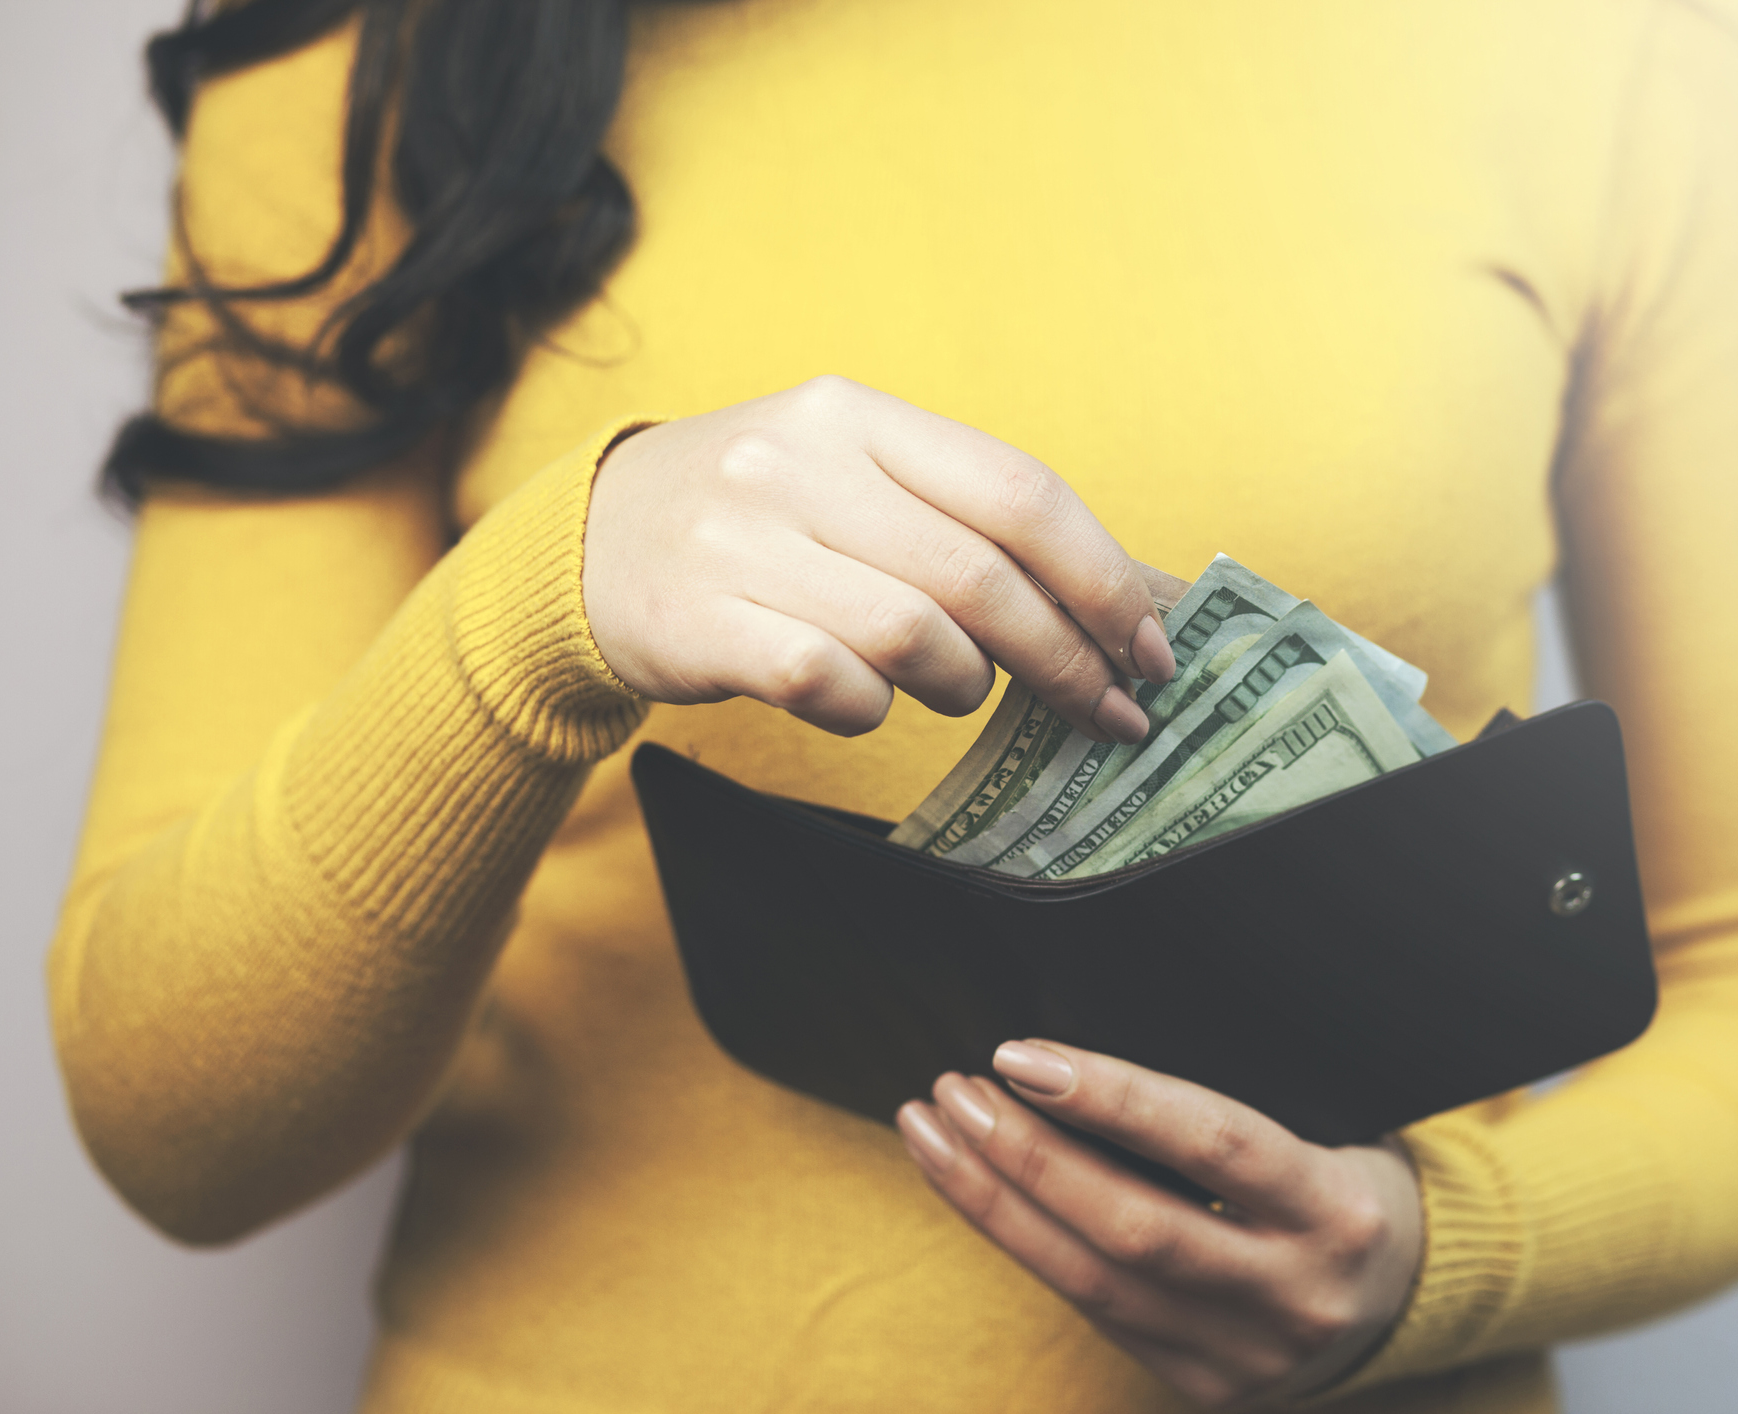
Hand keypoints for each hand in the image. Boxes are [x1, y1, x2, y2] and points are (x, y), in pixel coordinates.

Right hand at [582, 376, 1175, 739]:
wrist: (586, 541)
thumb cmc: (763, 518)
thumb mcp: (854, 476)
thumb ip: (972, 519)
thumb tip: (1136, 599)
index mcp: (856, 414)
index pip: (1018, 490)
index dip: (1102, 578)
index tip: (1150, 648)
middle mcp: (798, 463)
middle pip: (979, 576)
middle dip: (1064, 658)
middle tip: (1105, 711)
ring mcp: (741, 541)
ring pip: (912, 636)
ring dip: (965, 684)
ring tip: (962, 690)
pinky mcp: (698, 622)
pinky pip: (828, 683)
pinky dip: (873, 711)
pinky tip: (870, 704)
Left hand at [897, 1041, 1423, 1409]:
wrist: (1404, 1299)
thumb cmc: (1344, 1181)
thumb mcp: (1328, 1129)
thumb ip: (1229, 1110)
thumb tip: (1088, 1054)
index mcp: (1337, 1209)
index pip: (1212, 1142)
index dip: (1111, 1096)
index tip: (1022, 1055)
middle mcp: (1295, 1293)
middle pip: (1132, 1227)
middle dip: (1026, 1155)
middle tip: (956, 1089)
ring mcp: (1246, 1355)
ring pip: (1092, 1283)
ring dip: (995, 1201)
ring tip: (935, 1131)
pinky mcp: (1204, 1387)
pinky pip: (1093, 1315)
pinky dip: (1025, 1246)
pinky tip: (978, 1192)